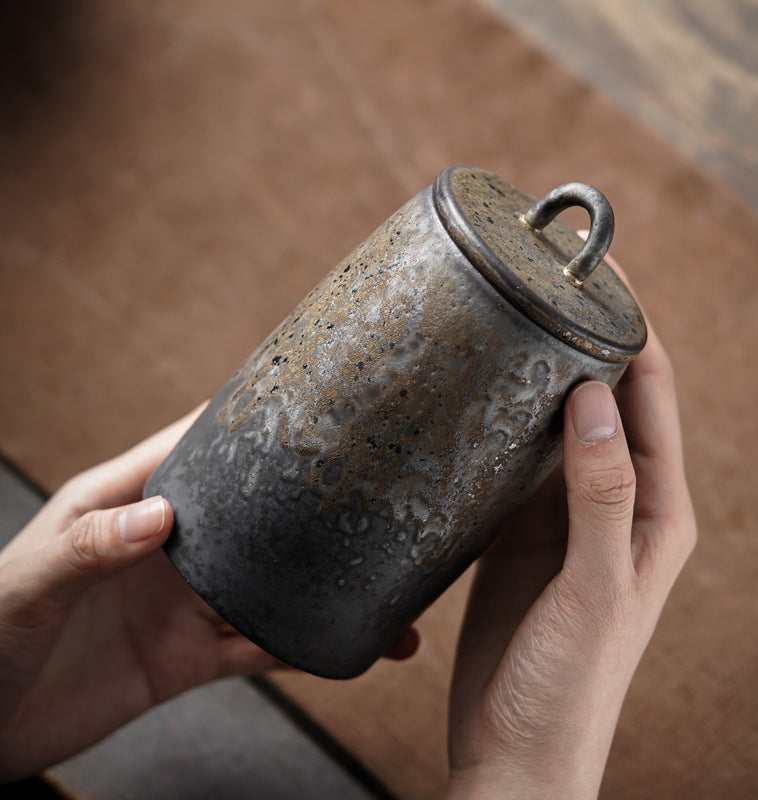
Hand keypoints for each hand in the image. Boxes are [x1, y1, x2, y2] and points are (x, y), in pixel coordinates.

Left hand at [0, 408, 418, 781]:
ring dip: (322, 589)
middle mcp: (167, 549)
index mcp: (125, 504)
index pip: (193, 448)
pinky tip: (342, 645)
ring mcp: (182, 604)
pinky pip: (257, 650)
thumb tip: (164, 516)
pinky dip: (300, 648)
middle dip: (308, 509)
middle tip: (371, 499)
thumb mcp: (27, 582)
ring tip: (383, 594)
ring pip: (269, 588)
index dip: (245, 422)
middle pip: (252, 519)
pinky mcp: (187, 660)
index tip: (306, 405)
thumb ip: (89, 546)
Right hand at [446, 321, 695, 797]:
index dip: (634, 329)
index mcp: (654, 510)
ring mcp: (564, 513)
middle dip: (583, 337)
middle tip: (543, 283)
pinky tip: (476, 396)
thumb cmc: (571, 684)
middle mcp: (614, 501)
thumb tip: (595, 398)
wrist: (517, 745)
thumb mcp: (596, 588)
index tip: (604, 274)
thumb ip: (600, 494)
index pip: (652, 396)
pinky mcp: (520, 529)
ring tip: (507, 323)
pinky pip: (515, 459)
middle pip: (605, 397)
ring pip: (556, 422)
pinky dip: (501, 422)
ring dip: (539, 375)